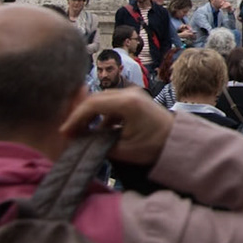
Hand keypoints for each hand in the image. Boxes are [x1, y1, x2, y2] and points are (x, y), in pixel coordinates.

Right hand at [61, 88, 176, 164]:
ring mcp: (132, 93)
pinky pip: (111, 103)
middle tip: (69, 133)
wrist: (177, 140)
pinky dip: (100, 115)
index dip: (75, 119)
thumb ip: (98, 143)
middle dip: (79, 116)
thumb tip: (78, 140)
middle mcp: (129, 92)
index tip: (65, 133)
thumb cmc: (154, 146)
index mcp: (128, 103)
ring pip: (101, 100)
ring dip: (89, 115)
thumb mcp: (123, 150)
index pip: (92, 105)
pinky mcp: (134, 98)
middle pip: (95, 99)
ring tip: (79, 133)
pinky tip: (97, 130)